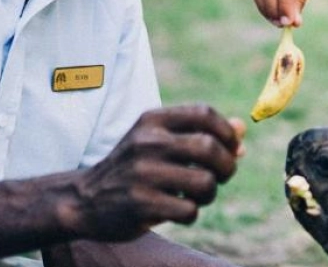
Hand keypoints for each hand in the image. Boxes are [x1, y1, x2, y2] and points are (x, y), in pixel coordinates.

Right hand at [68, 105, 243, 241]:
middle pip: (210, 147)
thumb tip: (242, 130)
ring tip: (197, 195)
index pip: (204, 113)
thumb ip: (199, 134)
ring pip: (205, 181)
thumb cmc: (134, 168)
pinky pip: (189, 210)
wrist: (84, 200)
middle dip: (226, 166)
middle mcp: (147, 141)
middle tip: (219, 177)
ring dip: (210, 194)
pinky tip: (178, 210)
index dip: (227, 132)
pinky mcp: (140, 203)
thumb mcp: (159, 142)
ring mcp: (143, 172)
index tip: (230, 148)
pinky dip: (192, 214)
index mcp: (153, 120)